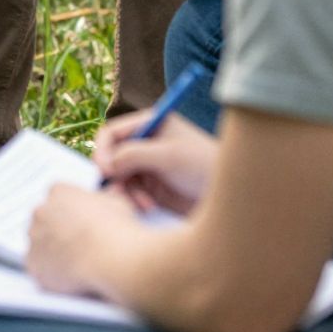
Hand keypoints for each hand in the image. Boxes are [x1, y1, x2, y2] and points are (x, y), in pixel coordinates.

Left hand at [25, 182, 140, 293]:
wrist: (109, 258)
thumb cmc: (115, 229)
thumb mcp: (116, 202)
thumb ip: (104, 198)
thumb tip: (107, 198)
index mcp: (59, 192)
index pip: (56, 197)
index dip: (69, 211)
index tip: (79, 222)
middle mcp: (40, 212)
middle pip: (43, 220)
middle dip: (56, 230)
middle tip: (77, 244)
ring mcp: (35, 238)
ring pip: (39, 244)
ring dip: (51, 251)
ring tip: (76, 263)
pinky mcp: (34, 264)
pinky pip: (38, 268)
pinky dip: (50, 273)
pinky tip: (69, 277)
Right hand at [92, 108, 217, 217]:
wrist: (229, 196)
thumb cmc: (203, 165)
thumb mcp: (168, 156)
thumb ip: (134, 154)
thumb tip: (107, 164)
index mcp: (150, 124)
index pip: (113, 132)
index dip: (103, 149)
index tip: (103, 169)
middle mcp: (146, 143)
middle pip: (112, 157)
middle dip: (114, 175)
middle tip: (118, 192)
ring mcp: (148, 166)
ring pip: (119, 178)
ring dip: (126, 192)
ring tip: (142, 204)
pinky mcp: (152, 187)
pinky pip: (130, 193)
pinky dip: (134, 201)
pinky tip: (148, 208)